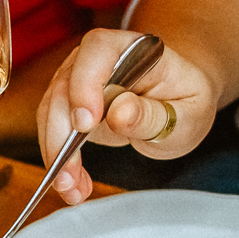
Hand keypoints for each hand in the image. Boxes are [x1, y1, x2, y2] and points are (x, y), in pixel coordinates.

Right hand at [38, 28, 219, 203]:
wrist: (176, 101)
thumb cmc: (185, 101)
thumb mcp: (187, 114)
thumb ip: (154, 114)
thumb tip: (118, 113)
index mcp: (133, 49)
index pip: (97, 51)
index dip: (85, 84)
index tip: (86, 123)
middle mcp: (97, 58)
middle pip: (64, 88)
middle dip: (61, 136)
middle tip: (70, 175)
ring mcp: (78, 80)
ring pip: (51, 113)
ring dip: (55, 154)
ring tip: (72, 188)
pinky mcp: (68, 106)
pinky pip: (53, 130)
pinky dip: (59, 160)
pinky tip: (73, 183)